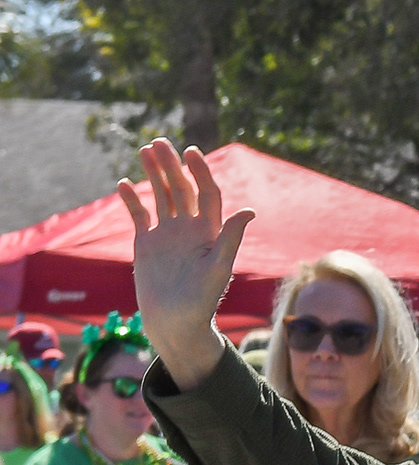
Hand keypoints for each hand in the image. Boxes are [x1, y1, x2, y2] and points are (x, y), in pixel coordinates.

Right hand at [111, 140, 250, 384]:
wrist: (176, 322)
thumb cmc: (202, 300)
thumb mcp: (218, 268)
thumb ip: (230, 238)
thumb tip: (249, 210)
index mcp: (211, 232)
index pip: (208, 193)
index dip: (201, 172)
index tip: (190, 151)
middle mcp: (190, 229)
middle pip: (182, 189)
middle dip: (172, 166)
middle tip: (160, 142)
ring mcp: (167, 235)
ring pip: (161, 197)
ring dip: (153, 174)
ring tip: (145, 150)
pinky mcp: (147, 244)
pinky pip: (139, 216)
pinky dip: (131, 200)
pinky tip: (123, 183)